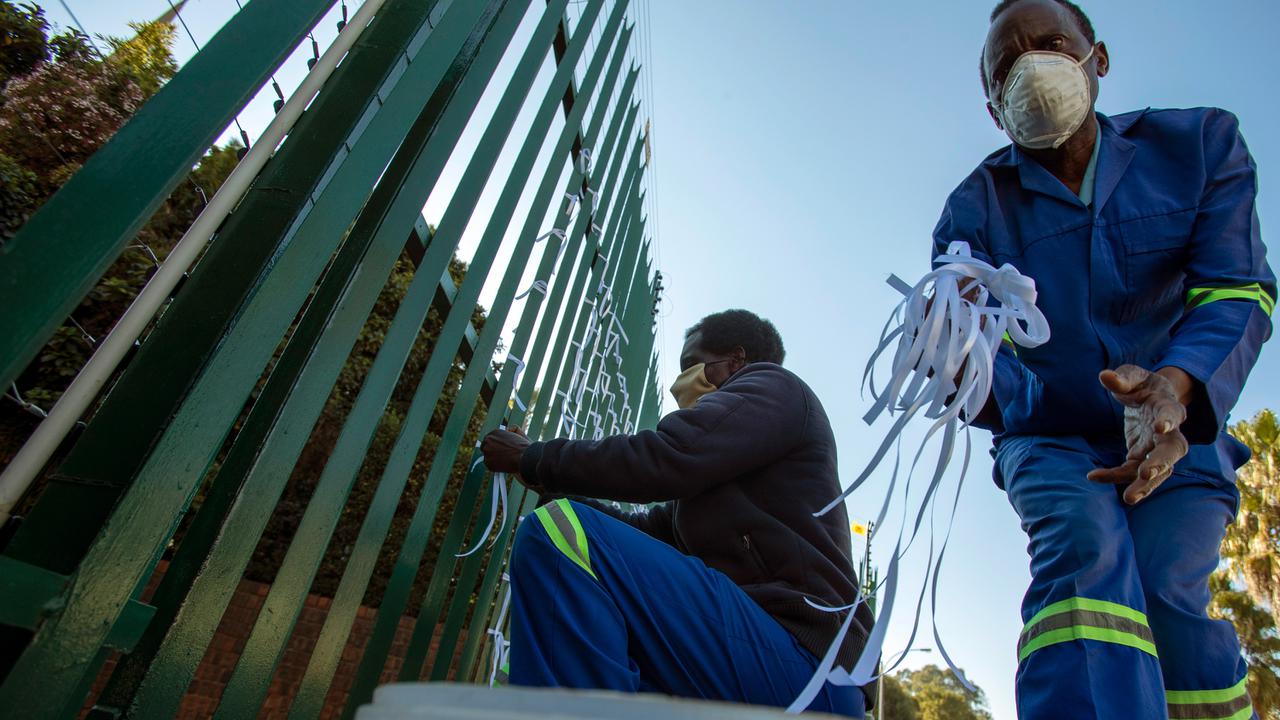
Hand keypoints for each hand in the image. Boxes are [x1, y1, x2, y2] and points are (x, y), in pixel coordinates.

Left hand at [481, 426, 528, 474]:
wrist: (525, 457)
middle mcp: (488, 440)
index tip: (498, 449)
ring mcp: (486, 451)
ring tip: (505, 461)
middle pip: (485, 446)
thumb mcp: (517, 435)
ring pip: (487, 456)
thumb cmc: (524, 447)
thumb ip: (508, 434)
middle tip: (499, 456)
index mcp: (494, 432)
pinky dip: (495, 466)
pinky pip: (490, 464)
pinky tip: (504, 465)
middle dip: (491, 451)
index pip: (489, 439)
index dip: (494, 445)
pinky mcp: (487, 462)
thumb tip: (505, 433)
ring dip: (493, 459)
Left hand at [1086, 365, 1189, 503]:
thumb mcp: (1132, 376)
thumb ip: (1122, 378)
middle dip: (1161, 462)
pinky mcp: (1142, 456)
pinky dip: (1115, 476)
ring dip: (1146, 485)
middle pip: (1173, 450)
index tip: (1160, 428)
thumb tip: (1105, 376)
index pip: (1173, 414)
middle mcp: (1169, 431)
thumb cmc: (1142, 384)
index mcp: (1168, 406)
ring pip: (1160, 470)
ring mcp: (1157, 447)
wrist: (1149, 396)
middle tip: (1147, 474)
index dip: (1169, 421)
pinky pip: (1132, 471)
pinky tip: (1094, 476)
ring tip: (1129, 498)